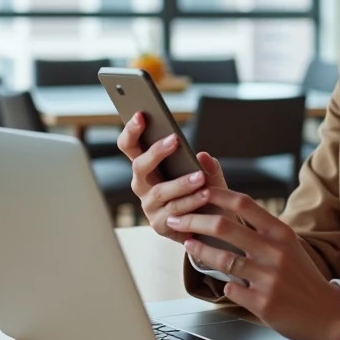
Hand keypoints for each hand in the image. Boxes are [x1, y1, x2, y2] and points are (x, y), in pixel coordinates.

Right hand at [117, 111, 228, 243]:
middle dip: (155, 152)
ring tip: (199, 176)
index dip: (131, 130)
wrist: (209, 225)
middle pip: (139, 166)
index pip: (130, 146)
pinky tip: (204, 195)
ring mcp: (149, 205)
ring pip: (159, 191)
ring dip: (180, 183)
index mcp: (147, 166)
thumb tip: (202, 155)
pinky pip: (172, 211)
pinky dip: (190, 202)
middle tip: (174, 139)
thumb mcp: (207, 175)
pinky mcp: (159, 224)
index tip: (140, 114)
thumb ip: (206, 165)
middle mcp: (143, 184)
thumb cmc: (202, 192)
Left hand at [166, 188, 339, 339]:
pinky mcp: (263, 303)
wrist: (328, 314)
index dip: (216, 194)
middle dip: (194, 220)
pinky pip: (231, 289)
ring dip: (199, 250)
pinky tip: (225, 284)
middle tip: (177, 219)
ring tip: (188, 244)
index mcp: (282, 233)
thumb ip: (262, 231)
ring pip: (222, 259)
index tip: (197, 191)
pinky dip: (225, 285)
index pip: (244, 203)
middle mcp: (275, 252)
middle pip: (224, 227)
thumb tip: (227, 212)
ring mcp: (269, 278)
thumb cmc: (302, 277)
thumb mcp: (288, 246)